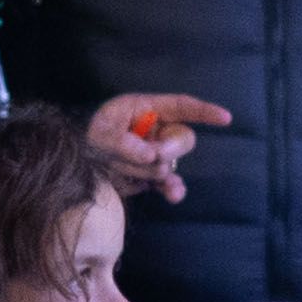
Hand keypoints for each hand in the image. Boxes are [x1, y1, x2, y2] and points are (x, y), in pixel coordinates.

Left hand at [86, 92, 228, 204]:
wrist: (76, 163)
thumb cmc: (88, 136)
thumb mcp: (100, 132)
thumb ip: (121, 141)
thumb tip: (150, 154)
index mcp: (147, 109)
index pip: (182, 106)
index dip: (204, 111)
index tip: (225, 119)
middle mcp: (157, 131)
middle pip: (183, 138)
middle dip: (170, 149)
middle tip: (151, 155)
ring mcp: (157, 154)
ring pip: (168, 164)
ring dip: (143, 169)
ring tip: (116, 166)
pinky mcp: (151, 176)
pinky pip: (169, 183)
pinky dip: (171, 189)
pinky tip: (173, 195)